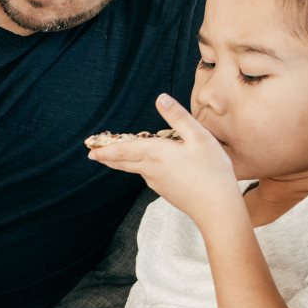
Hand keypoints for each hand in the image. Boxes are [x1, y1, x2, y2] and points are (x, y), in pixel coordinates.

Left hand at [88, 94, 244, 227]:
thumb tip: (160, 98)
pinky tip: (148, 166)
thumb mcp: (199, 137)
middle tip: (94, 155)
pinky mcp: (166, 191)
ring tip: (116, 156)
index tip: (91, 149)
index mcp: (156, 153)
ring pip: (136, 169)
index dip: (106, 149)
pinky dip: (141, 169)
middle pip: (124, 162)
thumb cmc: (211, 171)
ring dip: (124, 162)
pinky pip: (149, 176)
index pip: (123, 149)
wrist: (217, 209)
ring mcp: (157, 183)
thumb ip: (178, 117)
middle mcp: (151, 170)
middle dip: (108, 157)